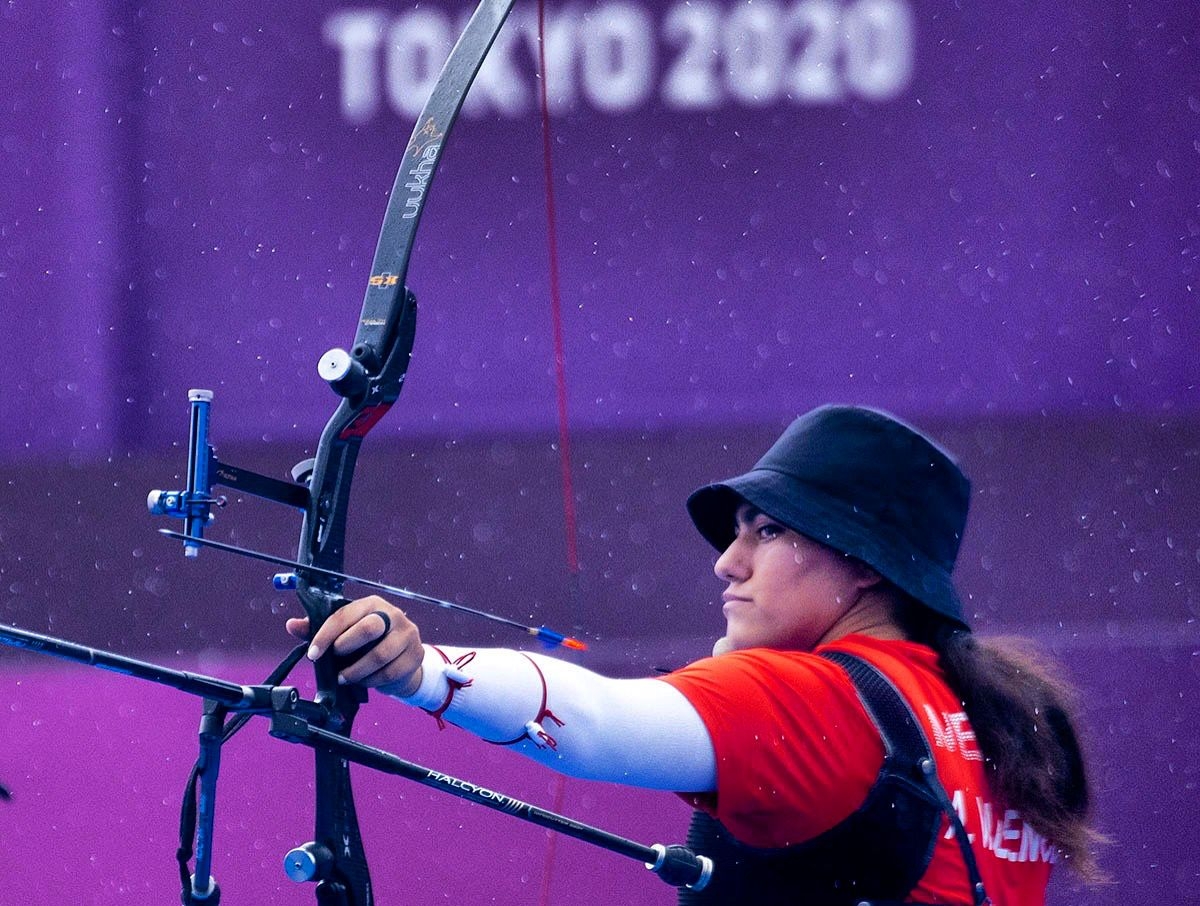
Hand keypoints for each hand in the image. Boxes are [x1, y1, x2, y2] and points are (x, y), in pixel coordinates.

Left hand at [286, 595, 424, 695]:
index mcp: (371, 604)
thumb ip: (320, 629)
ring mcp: (407, 634)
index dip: (326, 635)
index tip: (313, 654)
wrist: (403, 659)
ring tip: (346, 677)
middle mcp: (393, 614)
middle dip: (347, 647)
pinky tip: (364, 681)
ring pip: (379, 655)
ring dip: (357, 672)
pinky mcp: (415, 655)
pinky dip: (372, 681)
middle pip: (369, 628)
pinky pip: (390, 672)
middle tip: (336, 662)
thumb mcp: (345, 633)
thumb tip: (292, 624)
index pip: (345, 615)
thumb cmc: (369, 643)